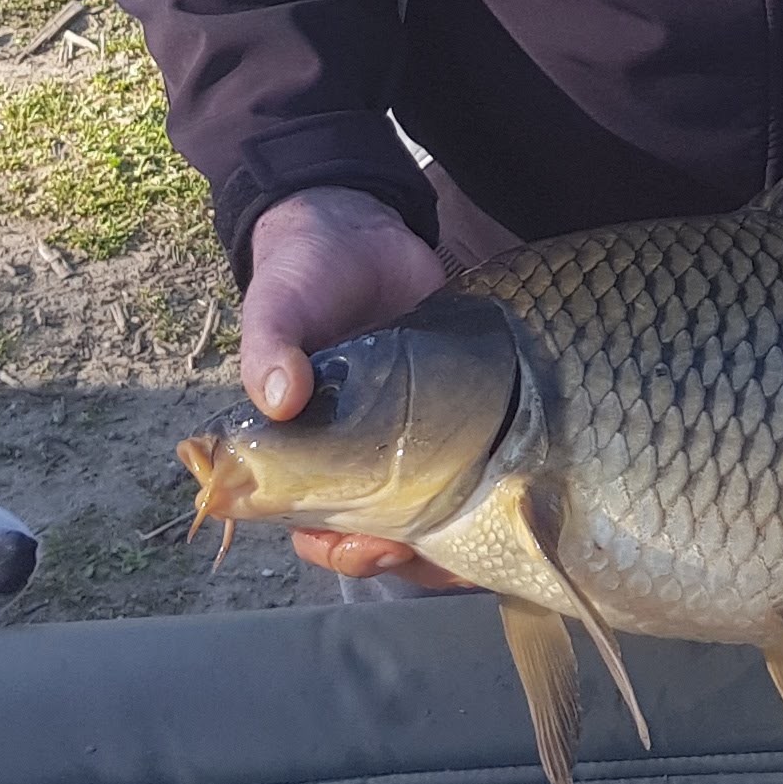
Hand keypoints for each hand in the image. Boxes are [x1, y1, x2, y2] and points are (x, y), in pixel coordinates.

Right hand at [234, 188, 454, 584]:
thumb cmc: (301, 275)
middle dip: (392, 552)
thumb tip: (280, 397)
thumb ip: (271, 349)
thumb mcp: (277, 306)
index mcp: (300, 446)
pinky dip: (490, 494)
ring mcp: (407, 437)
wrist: (357, 231)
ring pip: (425, 515)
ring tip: (467, 534)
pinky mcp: (457, 413)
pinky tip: (512, 498)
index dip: (330, 544)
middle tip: (413, 545)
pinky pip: (473, 470)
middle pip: (370, 532)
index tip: (357, 541)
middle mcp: (353, 453)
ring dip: (444, 538)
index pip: (306, 521)